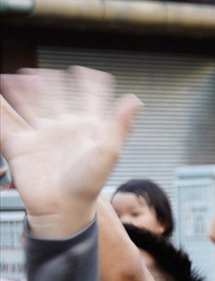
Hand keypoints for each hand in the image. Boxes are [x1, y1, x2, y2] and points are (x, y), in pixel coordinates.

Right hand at [0, 66, 142, 237]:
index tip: (87, 71)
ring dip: (28, 90)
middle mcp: (66, 129)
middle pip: (58, 98)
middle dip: (53, 83)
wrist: (61, 209)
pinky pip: (7, 123)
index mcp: (89, 129)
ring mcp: (42, 136)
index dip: (90, 84)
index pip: (91, 99)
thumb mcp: (108, 152)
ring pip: (33, 105)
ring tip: (23, 74)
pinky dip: (1, 107)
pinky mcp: (20, 146)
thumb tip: (135, 99)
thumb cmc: (88, 185)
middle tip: (47, 72)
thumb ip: (120, 124)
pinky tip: (1, 90)